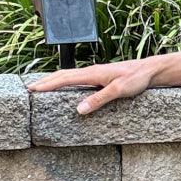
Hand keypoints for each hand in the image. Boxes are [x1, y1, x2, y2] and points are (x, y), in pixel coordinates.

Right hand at [25, 60, 156, 113]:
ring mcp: (96, 73)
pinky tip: (66, 87)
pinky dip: (66, 81)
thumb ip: (99, 99)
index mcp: (93, 73)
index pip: (64, 79)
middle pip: (63, 75)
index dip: (47, 84)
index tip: (33, 90)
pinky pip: (78, 78)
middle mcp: (92, 71)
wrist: (150, 71)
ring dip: (54, 80)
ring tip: (42, 87)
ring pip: (69, 75)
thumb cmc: (137, 79)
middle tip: (30, 89)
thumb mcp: (119, 90)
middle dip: (46, 82)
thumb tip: (79, 109)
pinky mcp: (101, 76)